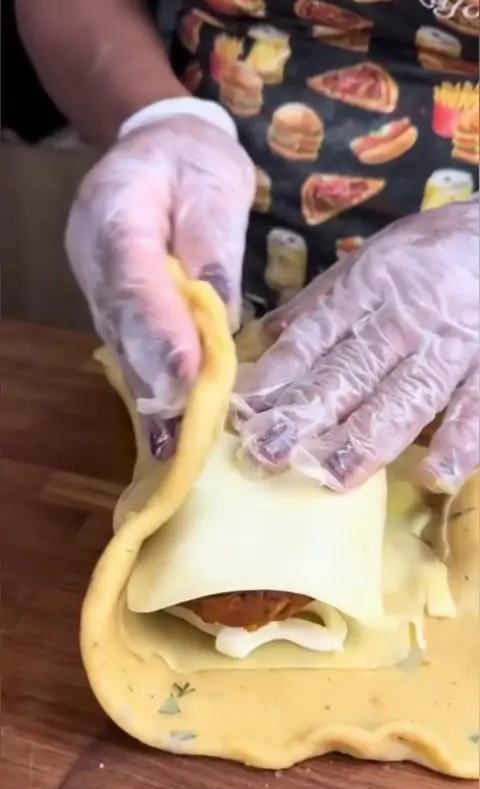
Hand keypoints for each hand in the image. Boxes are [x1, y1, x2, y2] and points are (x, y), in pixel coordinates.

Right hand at [66, 107, 254, 456]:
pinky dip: (148, 385)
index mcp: (119, 209)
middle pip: (122, 320)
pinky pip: (127, 345)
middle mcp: (96, 254)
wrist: (157, 146)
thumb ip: (214, 243)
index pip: (136, 274)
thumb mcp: (214, 182)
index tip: (187, 372)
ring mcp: (97, 281)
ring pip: (121, 341)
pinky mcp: (110, 302)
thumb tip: (221, 312)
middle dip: (155, 375)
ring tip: (173, 444)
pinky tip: (164, 428)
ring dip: (149, 393)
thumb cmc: (191, 160)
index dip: (160, 326)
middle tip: (181, 429)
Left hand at [233, 199, 478, 493]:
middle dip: (306, 416)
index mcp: (365, 289)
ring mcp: (450, 343)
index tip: (242, 414)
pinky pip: (477, 404)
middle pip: (349, 372)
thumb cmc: (432, 251)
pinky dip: (460, 440)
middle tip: (266, 455)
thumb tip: (266, 337)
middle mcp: (402, 318)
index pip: (313, 339)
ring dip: (367, 438)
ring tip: (330, 477)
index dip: (277, 377)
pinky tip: (435, 475)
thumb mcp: (371, 259)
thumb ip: (322, 301)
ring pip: (405, 395)